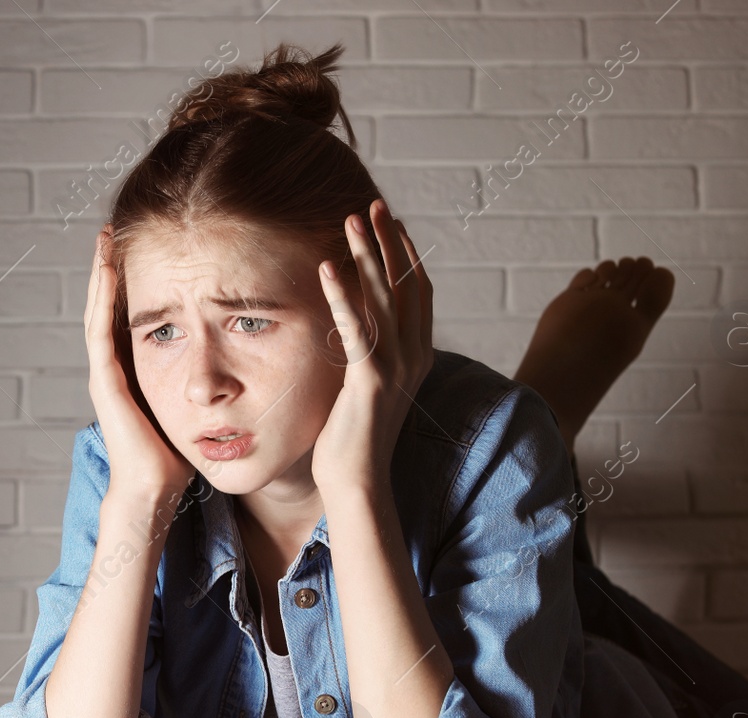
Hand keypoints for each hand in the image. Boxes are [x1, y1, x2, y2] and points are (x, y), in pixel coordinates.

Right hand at [84, 226, 195, 504]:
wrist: (154, 489)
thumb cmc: (177, 457)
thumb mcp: (193, 408)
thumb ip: (202, 384)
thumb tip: (235, 367)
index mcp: (135, 370)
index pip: (134, 315)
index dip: (137, 281)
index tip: (147, 248)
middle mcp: (115, 367)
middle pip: (111, 305)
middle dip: (113, 267)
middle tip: (118, 229)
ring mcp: (105, 372)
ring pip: (99, 310)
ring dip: (101, 272)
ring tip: (107, 236)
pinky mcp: (105, 380)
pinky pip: (100, 329)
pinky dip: (102, 297)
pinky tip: (105, 269)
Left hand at [311, 199, 434, 497]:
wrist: (357, 482)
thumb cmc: (353, 440)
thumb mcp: (366, 386)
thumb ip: (369, 354)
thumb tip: (355, 329)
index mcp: (418, 355)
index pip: (419, 292)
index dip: (406, 254)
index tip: (389, 222)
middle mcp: (415, 356)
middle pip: (407, 283)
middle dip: (389, 240)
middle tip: (372, 204)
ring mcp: (396, 367)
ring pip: (384, 297)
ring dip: (366, 254)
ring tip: (350, 219)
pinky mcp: (370, 381)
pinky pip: (356, 328)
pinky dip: (343, 295)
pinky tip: (328, 267)